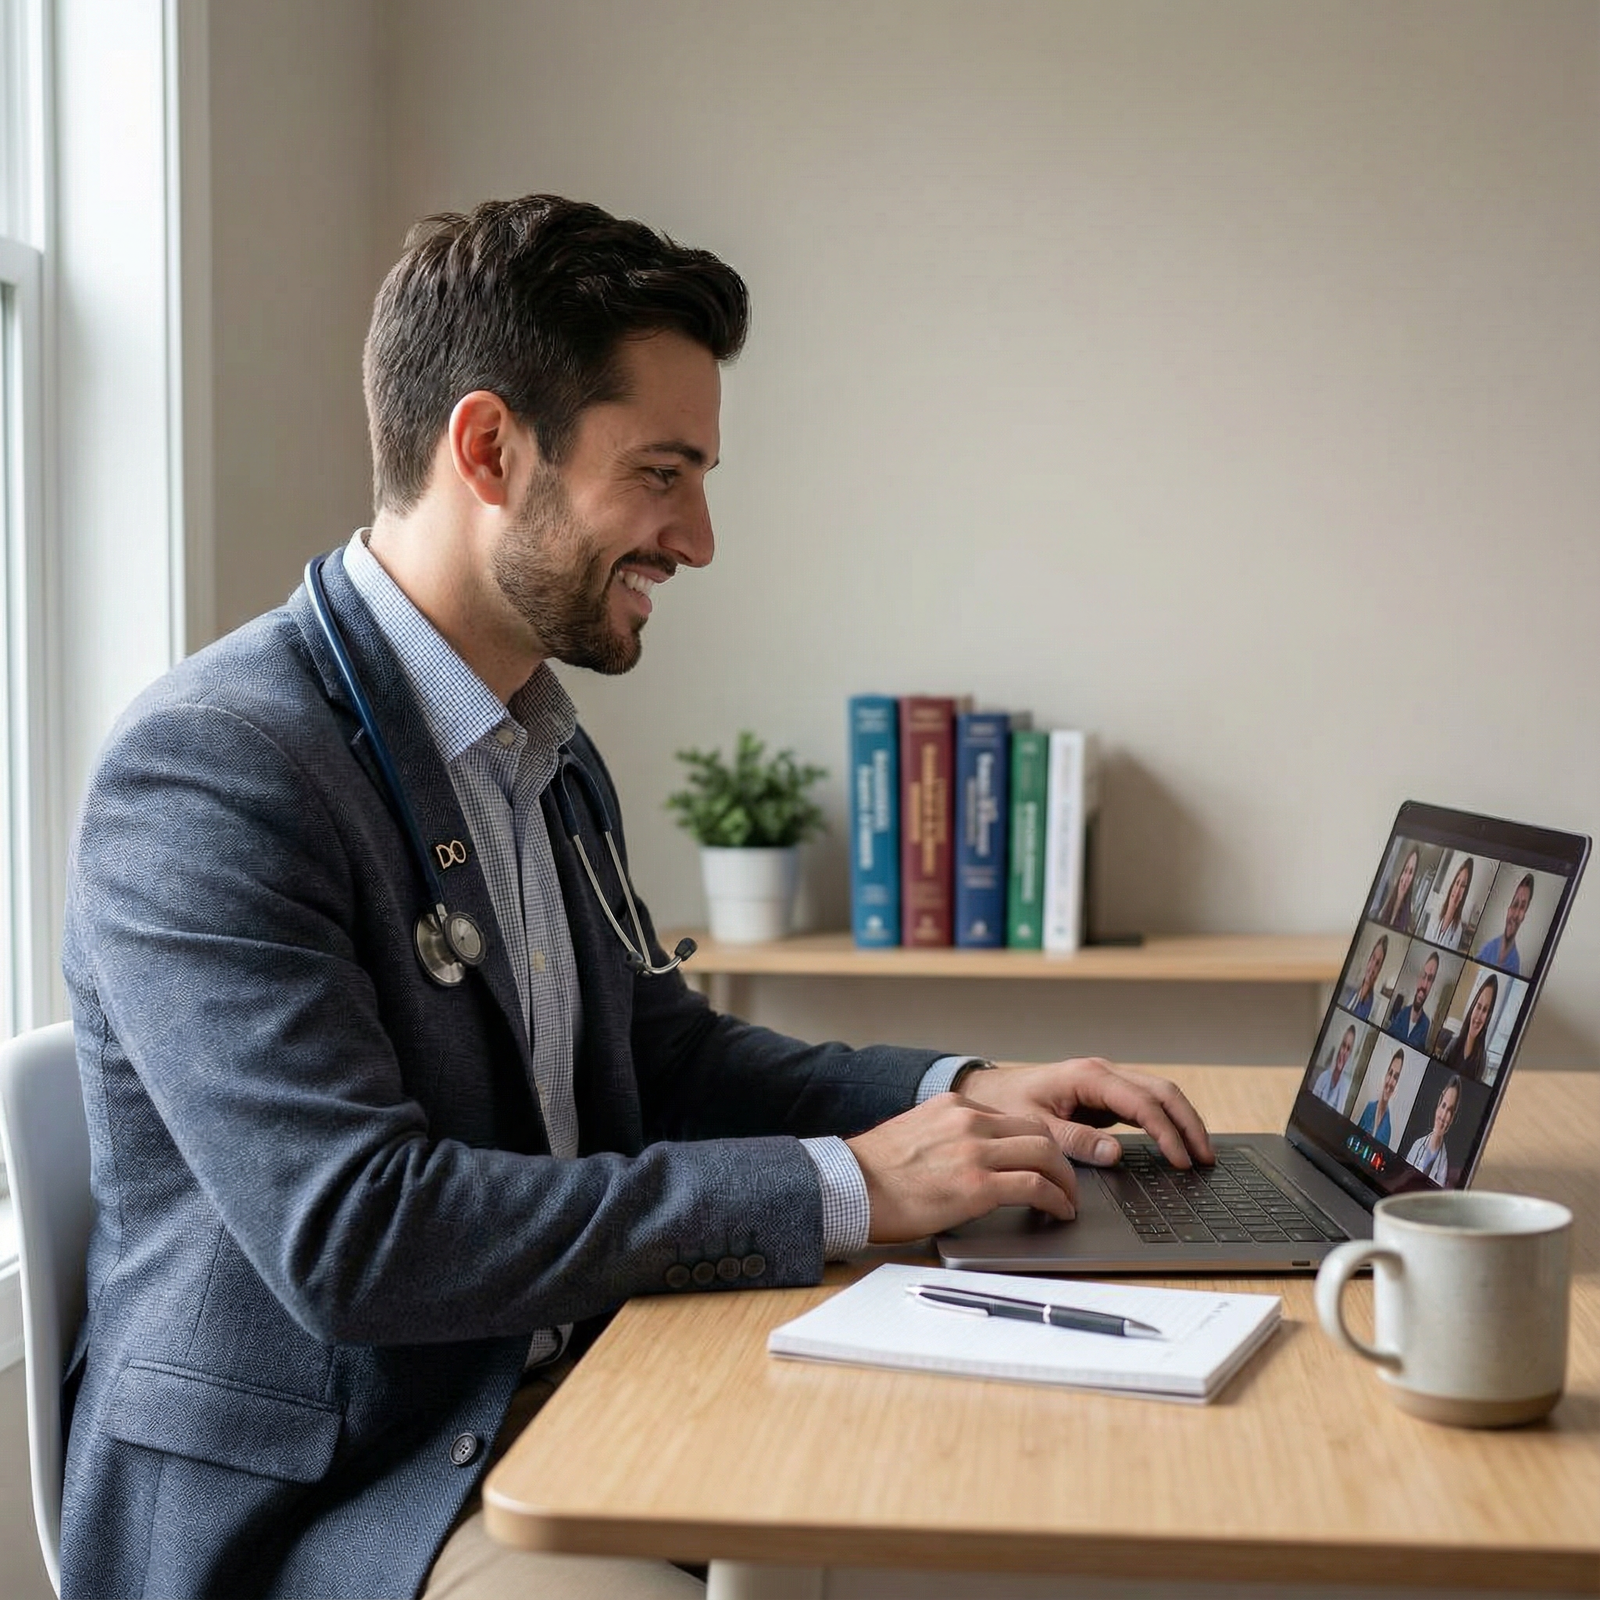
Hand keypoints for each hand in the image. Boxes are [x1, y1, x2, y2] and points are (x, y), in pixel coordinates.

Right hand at [844, 1093, 1078, 1243]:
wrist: (850, 1187)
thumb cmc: (875, 1172)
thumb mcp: (916, 1133)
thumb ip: (949, 1135)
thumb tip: (973, 1155)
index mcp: (954, 1107)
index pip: (1014, 1119)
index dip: (1038, 1143)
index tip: (1045, 1161)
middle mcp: (968, 1121)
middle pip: (1038, 1132)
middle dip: (1060, 1160)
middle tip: (1066, 1182)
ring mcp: (974, 1152)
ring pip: (1045, 1155)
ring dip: (1065, 1181)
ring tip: (1068, 1201)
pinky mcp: (977, 1185)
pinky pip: (1035, 1187)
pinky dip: (1056, 1200)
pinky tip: (1058, 1212)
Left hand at [960, 1057, 1213, 1170]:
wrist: (988, 1091)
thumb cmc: (1007, 1104)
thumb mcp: (1036, 1126)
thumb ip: (1075, 1140)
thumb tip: (1116, 1153)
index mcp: (1089, 1076)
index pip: (1143, 1103)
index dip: (1167, 1132)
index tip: (1182, 1161)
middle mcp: (1103, 1073)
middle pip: (1162, 1092)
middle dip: (1188, 1123)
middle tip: (1207, 1158)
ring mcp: (1106, 1082)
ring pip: (1159, 1095)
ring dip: (1182, 1121)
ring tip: (1201, 1154)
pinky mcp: (1105, 1095)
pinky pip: (1144, 1105)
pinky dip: (1165, 1122)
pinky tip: (1177, 1144)